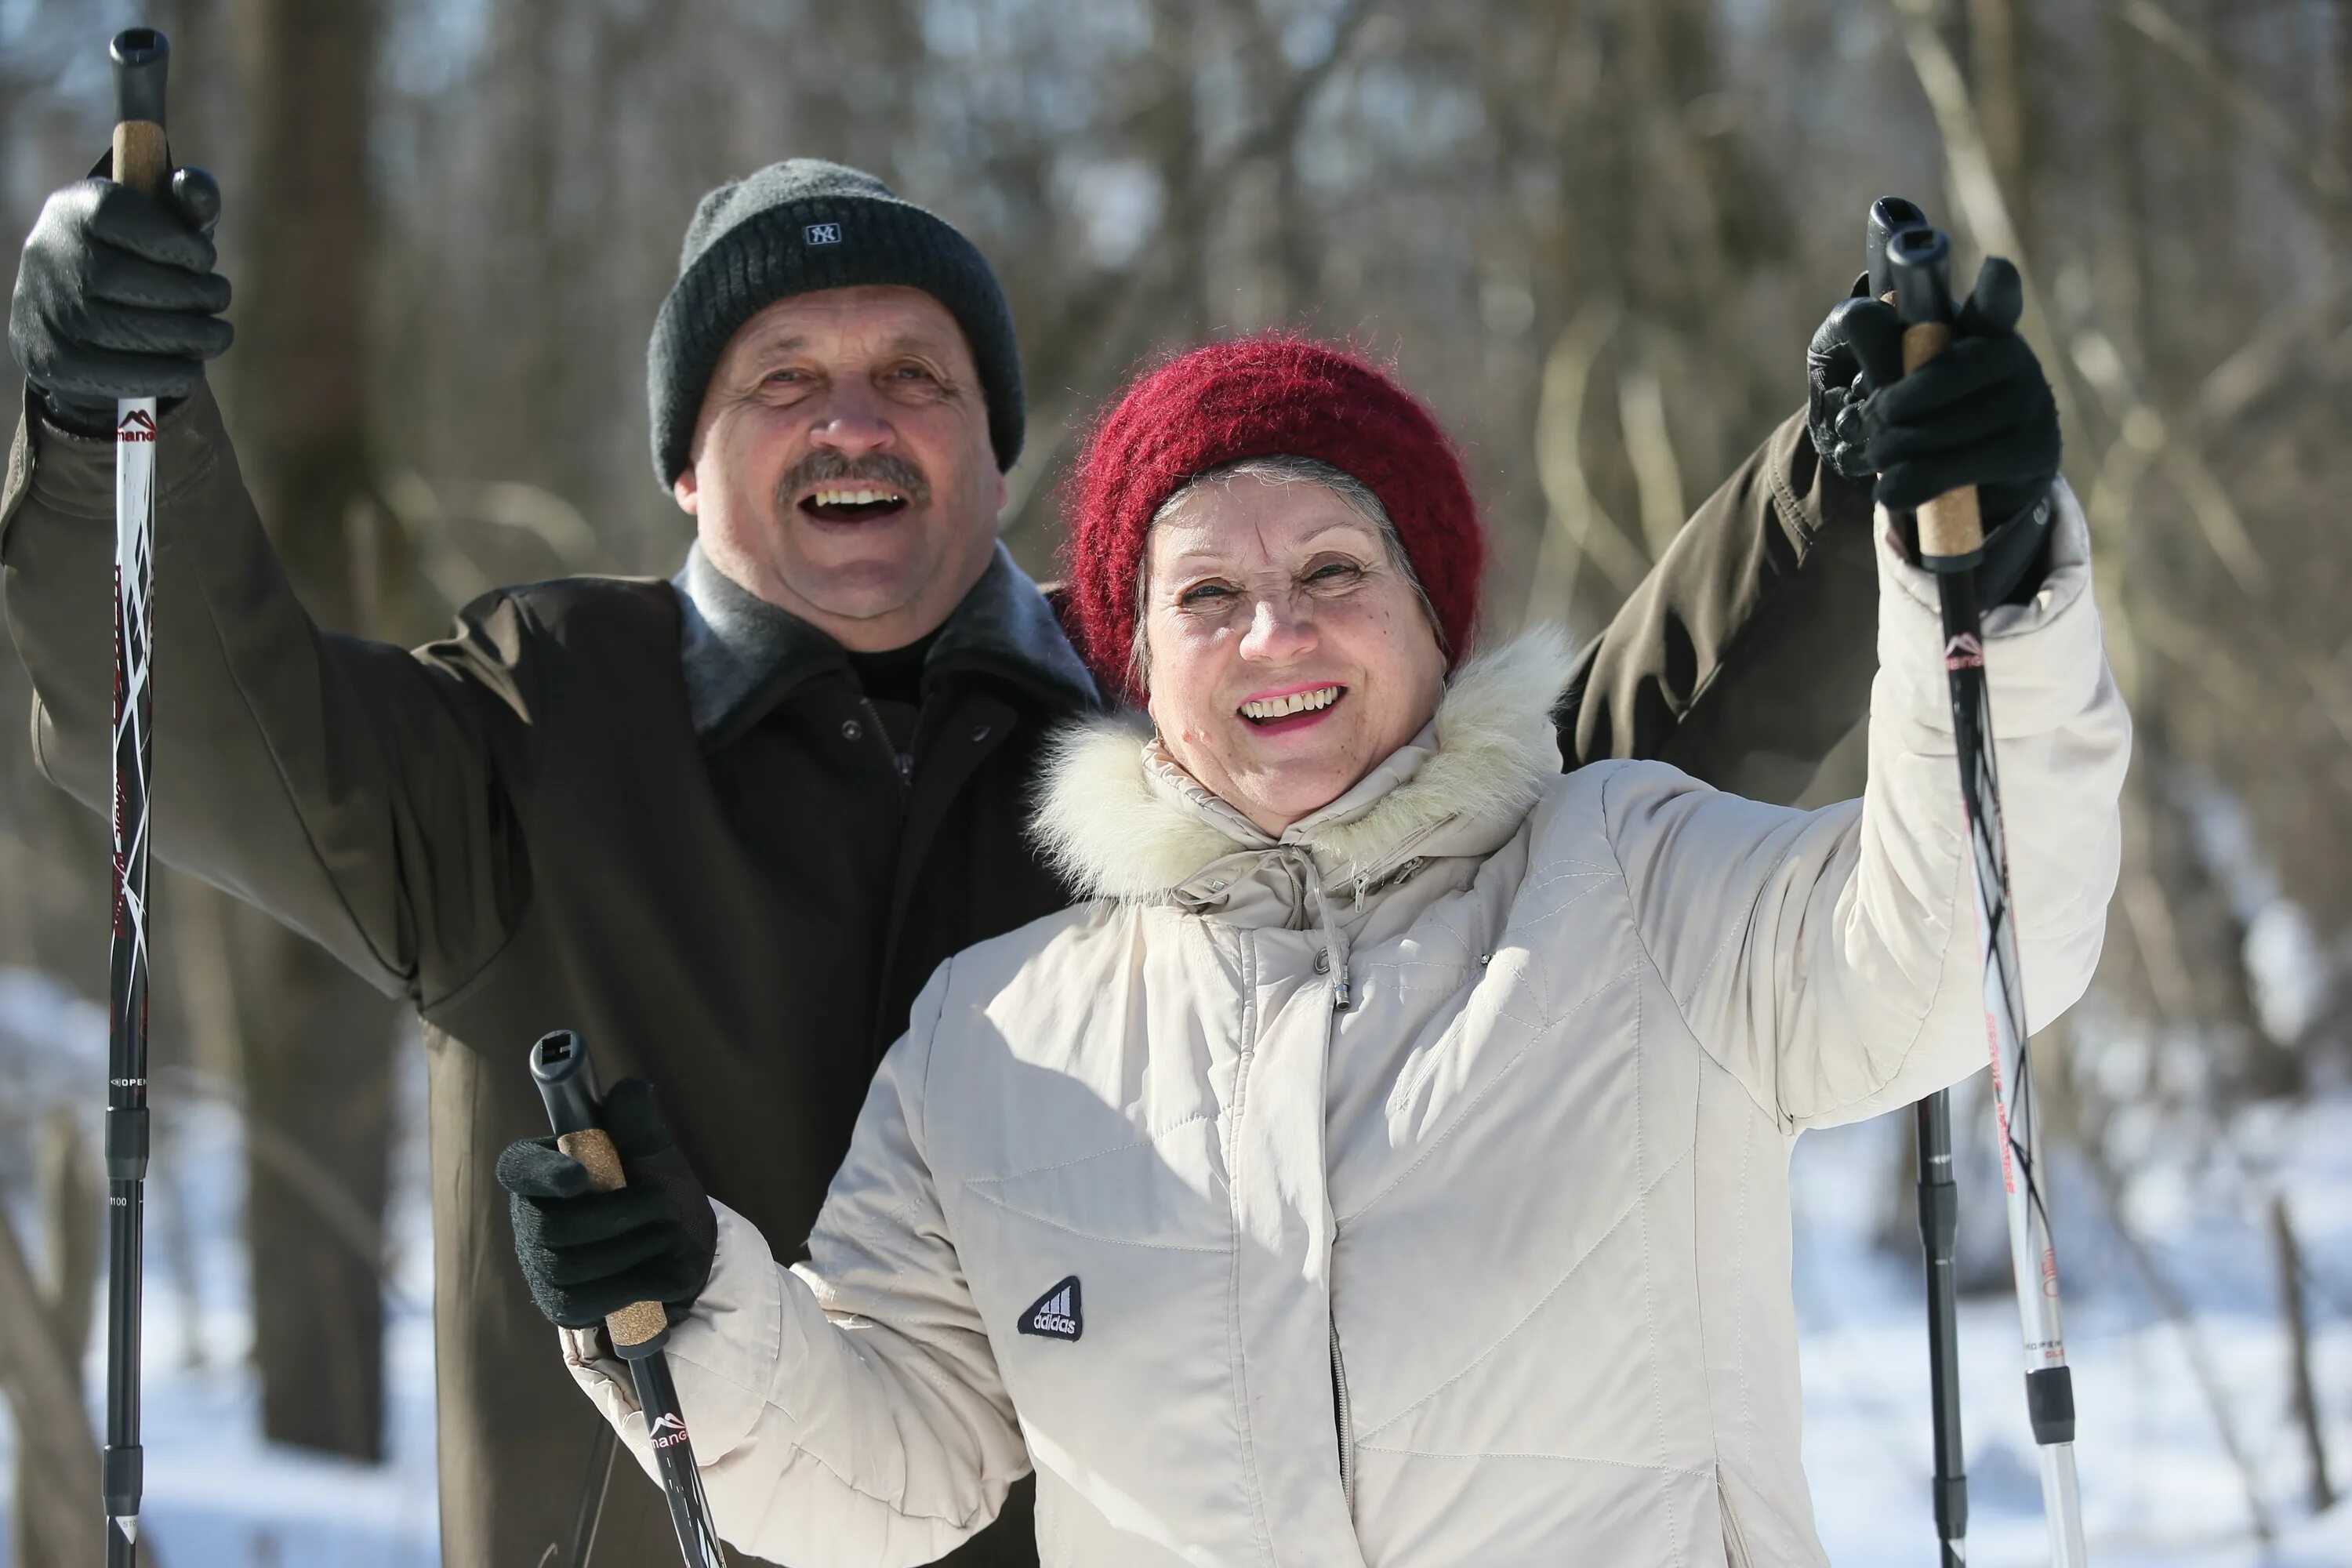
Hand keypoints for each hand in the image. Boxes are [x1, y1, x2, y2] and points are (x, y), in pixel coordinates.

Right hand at [8, 164, 231, 435]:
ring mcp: (45, 312)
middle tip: (217, 297)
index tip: (204, 258)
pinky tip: (191, 366)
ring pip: (131, 332)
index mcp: (73, 210)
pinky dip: (171, 374)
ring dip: (192, 337)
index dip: (176, 241)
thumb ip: (185, 203)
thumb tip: (197, 188)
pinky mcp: (53, 363)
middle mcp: (47, 256)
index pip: (120, 215)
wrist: (74, 319)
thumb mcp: (160, 224)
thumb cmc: (136, 260)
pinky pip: (123, 376)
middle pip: (132, 281)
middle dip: (194, 295)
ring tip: (214, 334)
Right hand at [498, 1077, 717, 1331]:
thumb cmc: (658, 1190)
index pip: (519, 1168)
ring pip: (568, 1266)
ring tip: (670, 1236)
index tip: (580, 1176)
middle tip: (664, 1208)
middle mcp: (530, 1217)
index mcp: (544, 1169)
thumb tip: (628, 1088)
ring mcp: (540, 1265)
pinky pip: (586, 1301)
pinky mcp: (561, 1304)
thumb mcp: (655, 1154)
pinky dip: (636, 1285)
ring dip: (632, 1249)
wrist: (684, 1250)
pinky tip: (669, 1273)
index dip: (542, 1174)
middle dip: (617, 1217)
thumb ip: (638, 1123)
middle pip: (551, 1226)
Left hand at [1808, 256, 2060, 601]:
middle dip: (1896, 404)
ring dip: (1898, 446)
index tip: (1995, 269)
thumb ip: (1881, 349)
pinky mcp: (2036, 450)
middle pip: (1950, 373)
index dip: (1996, 288)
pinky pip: (1965, 465)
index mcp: (1984, 329)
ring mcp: (2033, 403)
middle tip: (1869, 419)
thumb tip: (1856, 312)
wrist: (1975, 485)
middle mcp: (2017, 358)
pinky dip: (1916, 481)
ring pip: (1952, 425)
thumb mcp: (1901, 382)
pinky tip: (1890, 490)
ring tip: (1875, 455)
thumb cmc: (1933, 418)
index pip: (1995, 302)